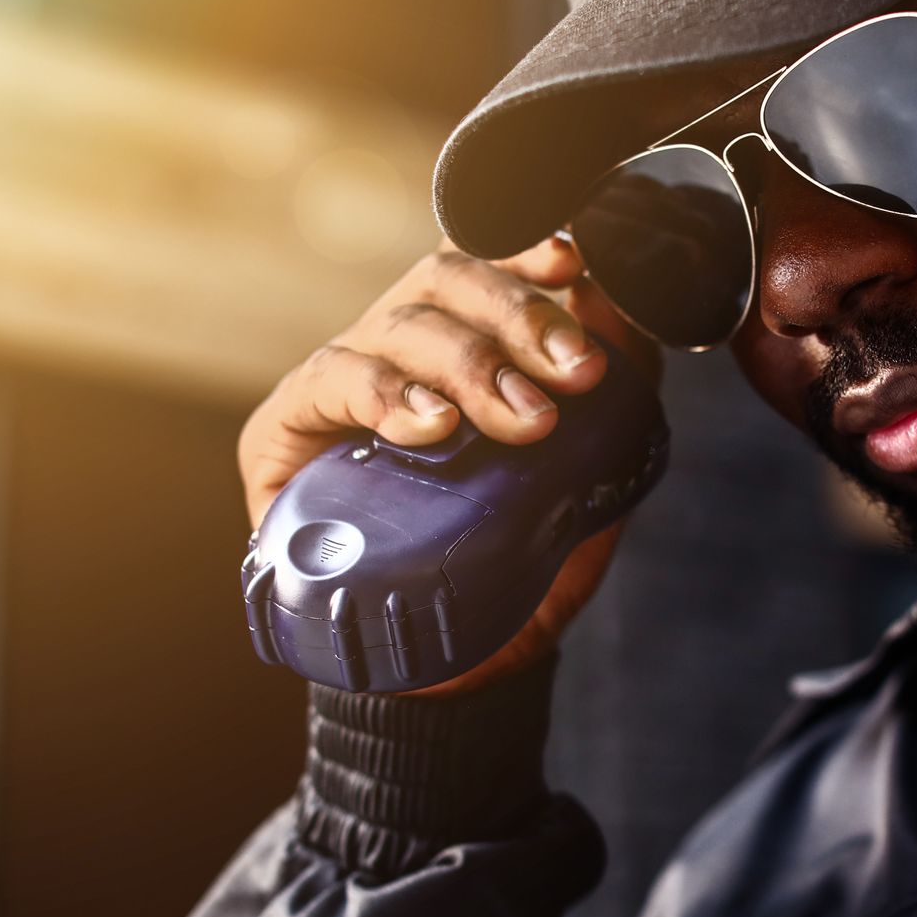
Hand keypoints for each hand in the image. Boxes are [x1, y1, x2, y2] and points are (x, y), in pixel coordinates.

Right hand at [237, 234, 660, 692]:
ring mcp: (340, 385)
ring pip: (401, 326)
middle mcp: (397, 349)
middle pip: (446, 280)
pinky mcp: (285, 434)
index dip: (521, 244)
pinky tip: (432, 425)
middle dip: (520, 317)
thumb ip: (612, 405)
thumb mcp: (583, 480)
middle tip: (577, 375)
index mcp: (461, 340)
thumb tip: (631, 316)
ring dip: (471, 363)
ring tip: (525, 420)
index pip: (481, 258)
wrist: (456, 671)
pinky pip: (331, 382)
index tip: (573, 263)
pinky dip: (387, 395)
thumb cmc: (515, 563)